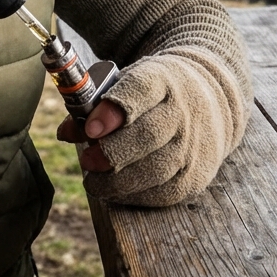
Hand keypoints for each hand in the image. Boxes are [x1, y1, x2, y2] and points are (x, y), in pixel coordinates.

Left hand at [58, 52, 237, 206]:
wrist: (211, 101)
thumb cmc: (156, 94)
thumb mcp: (128, 83)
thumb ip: (94, 104)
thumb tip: (65, 132)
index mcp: (162, 80)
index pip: (140, 91)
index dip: (113, 111)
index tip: (91, 129)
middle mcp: (182, 112)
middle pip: (149, 135)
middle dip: (112, 153)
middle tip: (86, 161)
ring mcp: (193, 145)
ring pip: (157, 170)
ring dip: (119, 181)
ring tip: (93, 182)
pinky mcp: (197, 175)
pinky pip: (164, 193)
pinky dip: (135, 196)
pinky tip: (116, 191)